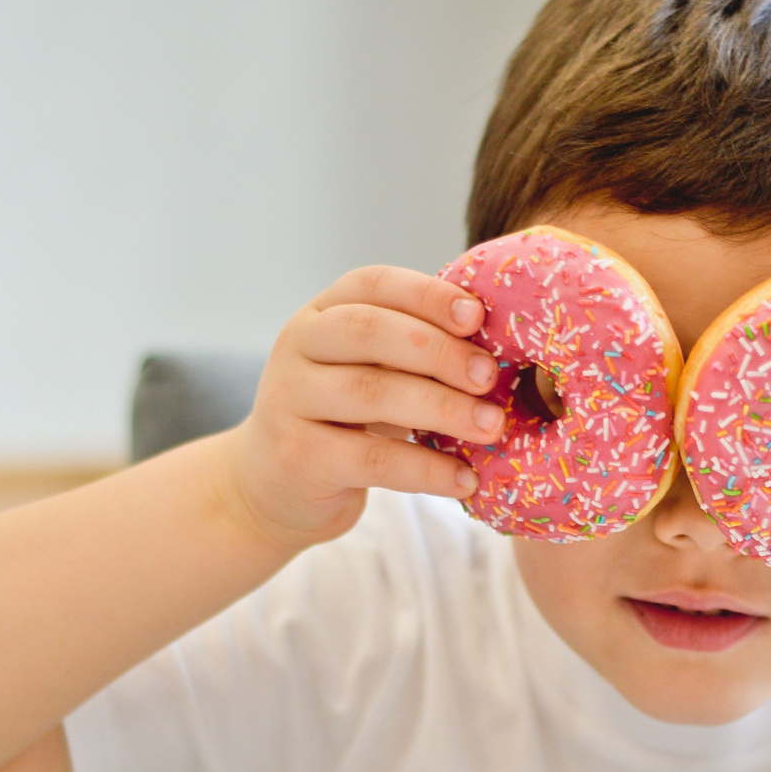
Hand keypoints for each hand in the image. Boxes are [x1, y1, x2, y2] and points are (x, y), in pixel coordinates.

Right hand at [225, 266, 506, 546]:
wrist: (272, 487)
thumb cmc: (341, 420)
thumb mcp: (369, 372)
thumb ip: (413, 350)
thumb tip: (497, 345)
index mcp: (320, 313)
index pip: (372, 284)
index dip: (426, 294)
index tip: (477, 315)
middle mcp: (297, 346)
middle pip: (371, 332)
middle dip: (440, 351)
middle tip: (490, 377)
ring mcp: (289, 400)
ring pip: (372, 393)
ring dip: (443, 408)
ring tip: (491, 427)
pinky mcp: (297, 457)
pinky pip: (372, 460)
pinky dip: (426, 470)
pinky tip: (464, 479)